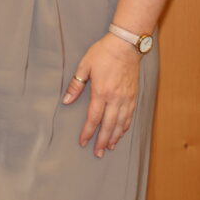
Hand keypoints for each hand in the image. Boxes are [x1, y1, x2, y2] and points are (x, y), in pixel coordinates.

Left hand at [62, 33, 142, 156]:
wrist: (126, 46)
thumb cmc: (103, 54)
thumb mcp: (84, 66)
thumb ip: (75, 85)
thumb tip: (66, 101)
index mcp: (101, 92)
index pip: (93, 118)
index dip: (88, 132)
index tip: (82, 142)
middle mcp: (116, 98)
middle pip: (109, 125)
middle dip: (102, 141)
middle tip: (98, 153)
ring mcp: (126, 98)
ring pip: (121, 123)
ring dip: (115, 137)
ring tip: (109, 147)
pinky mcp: (133, 96)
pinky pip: (130, 116)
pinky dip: (125, 127)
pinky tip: (121, 133)